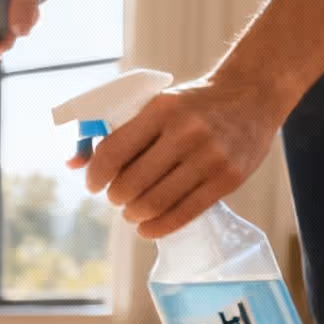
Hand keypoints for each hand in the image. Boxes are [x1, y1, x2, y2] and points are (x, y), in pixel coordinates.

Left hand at [70, 76, 288, 238]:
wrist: (252, 95)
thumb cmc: (193, 104)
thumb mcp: (156, 104)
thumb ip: (115, 131)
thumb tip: (72, 162)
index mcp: (161, 109)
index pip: (113, 152)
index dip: (95, 176)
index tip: (94, 184)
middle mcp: (186, 132)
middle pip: (131, 184)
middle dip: (116, 198)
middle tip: (118, 198)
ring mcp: (209, 157)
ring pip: (155, 203)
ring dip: (134, 215)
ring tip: (133, 212)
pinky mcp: (228, 178)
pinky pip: (184, 214)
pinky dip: (158, 227)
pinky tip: (148, 227)